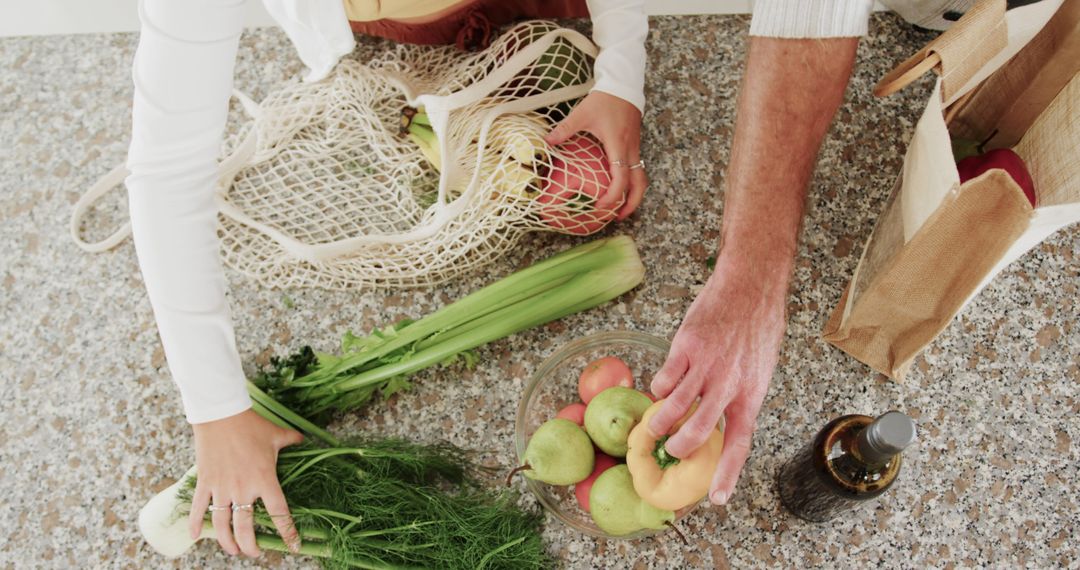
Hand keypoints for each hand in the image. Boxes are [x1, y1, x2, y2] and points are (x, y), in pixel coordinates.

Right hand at [188, 408, 303, 556]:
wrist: (221, 414)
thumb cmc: (252, 425)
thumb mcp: (277, 434)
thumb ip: (292, 440)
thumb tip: (304, 439)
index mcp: (265, 479)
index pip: (279, 513)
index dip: (287, 532)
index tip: (293, 546)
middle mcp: (243, 488)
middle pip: (246, 528)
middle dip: (251, 546)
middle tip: (254, 553)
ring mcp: (222, 487)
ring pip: (222, 524)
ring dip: (227, 542)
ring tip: (234, 551)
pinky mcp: (205, 482)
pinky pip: (198, 508)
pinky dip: (195, 524)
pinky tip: (196, 536)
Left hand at [544, 91, 646, 219]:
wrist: (623, 86)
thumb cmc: (604, 100)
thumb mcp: (582, 113)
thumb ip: (565, 129)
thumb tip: (547, 141)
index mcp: (618, 144)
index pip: (620, 177)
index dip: (612, 196)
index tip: (600, 206)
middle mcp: (630, 150)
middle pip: (639, 184)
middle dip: (631, 204)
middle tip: (617, 217)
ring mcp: (635, 148)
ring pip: (642, 179)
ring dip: (634, 196)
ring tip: (621, 209)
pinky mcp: (635, 146)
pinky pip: (638, 171)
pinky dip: (632, 185)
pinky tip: (620, 190)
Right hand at [647, 254, 788, 505]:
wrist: (749, 286)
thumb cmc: (757, 327)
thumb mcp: (759, 369)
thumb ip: (739, 395)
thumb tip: (718, 419)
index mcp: (751, 394)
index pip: (739, 444)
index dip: (726, 474)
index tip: (716, 499)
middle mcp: (729, 384)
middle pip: (697, 432)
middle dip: (678, 448)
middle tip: (670, 451)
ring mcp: (706, 366)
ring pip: (673, 407)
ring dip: (658, 422)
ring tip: (653, 427)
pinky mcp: (686, 347)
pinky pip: (664, 378)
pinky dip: (659, 387)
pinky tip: (662, 385)